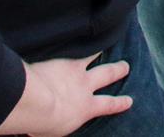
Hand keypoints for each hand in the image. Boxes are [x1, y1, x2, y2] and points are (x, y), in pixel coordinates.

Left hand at [0, 55, 130, 136]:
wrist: (33, 102)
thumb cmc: (42, 122)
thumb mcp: (58, 130)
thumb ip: (66, 122)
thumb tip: (62, 121)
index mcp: (86, 108)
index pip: (108, 105)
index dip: (120, 103)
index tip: (129, 100)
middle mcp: (85, 86)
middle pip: (107, 74)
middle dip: (118, 70)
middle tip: (125, 66)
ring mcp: (73, 70)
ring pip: (91, 56)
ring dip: (98, 50)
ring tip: (103, 44)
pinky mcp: (59, 60)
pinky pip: (71, 49)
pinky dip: (75, 44)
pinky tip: (76, 37)